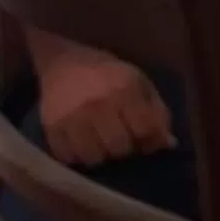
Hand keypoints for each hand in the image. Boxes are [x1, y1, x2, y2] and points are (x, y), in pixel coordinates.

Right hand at [36, 45, 174, 166]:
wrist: (64, 61)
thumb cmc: (108, 74)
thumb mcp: (139, 83)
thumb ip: (157, 112)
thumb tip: (168, 144)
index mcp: (123, 88)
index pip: (145, 131)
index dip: (149, 140)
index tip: (144, 139)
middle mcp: (97, 103)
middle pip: (120, 148)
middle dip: (125, 148)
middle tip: (120, 140)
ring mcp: (71, 116)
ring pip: (93, 158)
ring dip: (101, 155)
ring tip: (100, 144)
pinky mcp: (51, 127)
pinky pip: (68, 158)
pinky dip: (77, 157)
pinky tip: (81, 145)